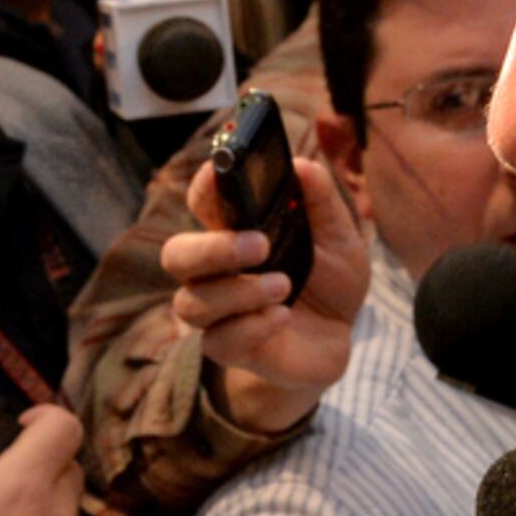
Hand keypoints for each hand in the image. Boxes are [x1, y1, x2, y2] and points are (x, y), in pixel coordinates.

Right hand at [166, 155, 369, 436]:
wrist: (339, 339)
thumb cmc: (330, 282)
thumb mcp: (340, 238)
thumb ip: (322, 203)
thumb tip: (303, 166)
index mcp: (236, 232)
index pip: (202, 202)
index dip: (204, 187)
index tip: (224, 175)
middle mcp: (217, 272)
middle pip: (176, 255)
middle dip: (210, 249)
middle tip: (259, 246)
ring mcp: (220, 313)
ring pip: (191, 303)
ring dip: (238, 292)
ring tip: (284, 286)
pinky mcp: (232, 349)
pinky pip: (218, 342)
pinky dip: (251, 327)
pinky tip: (282, 316)